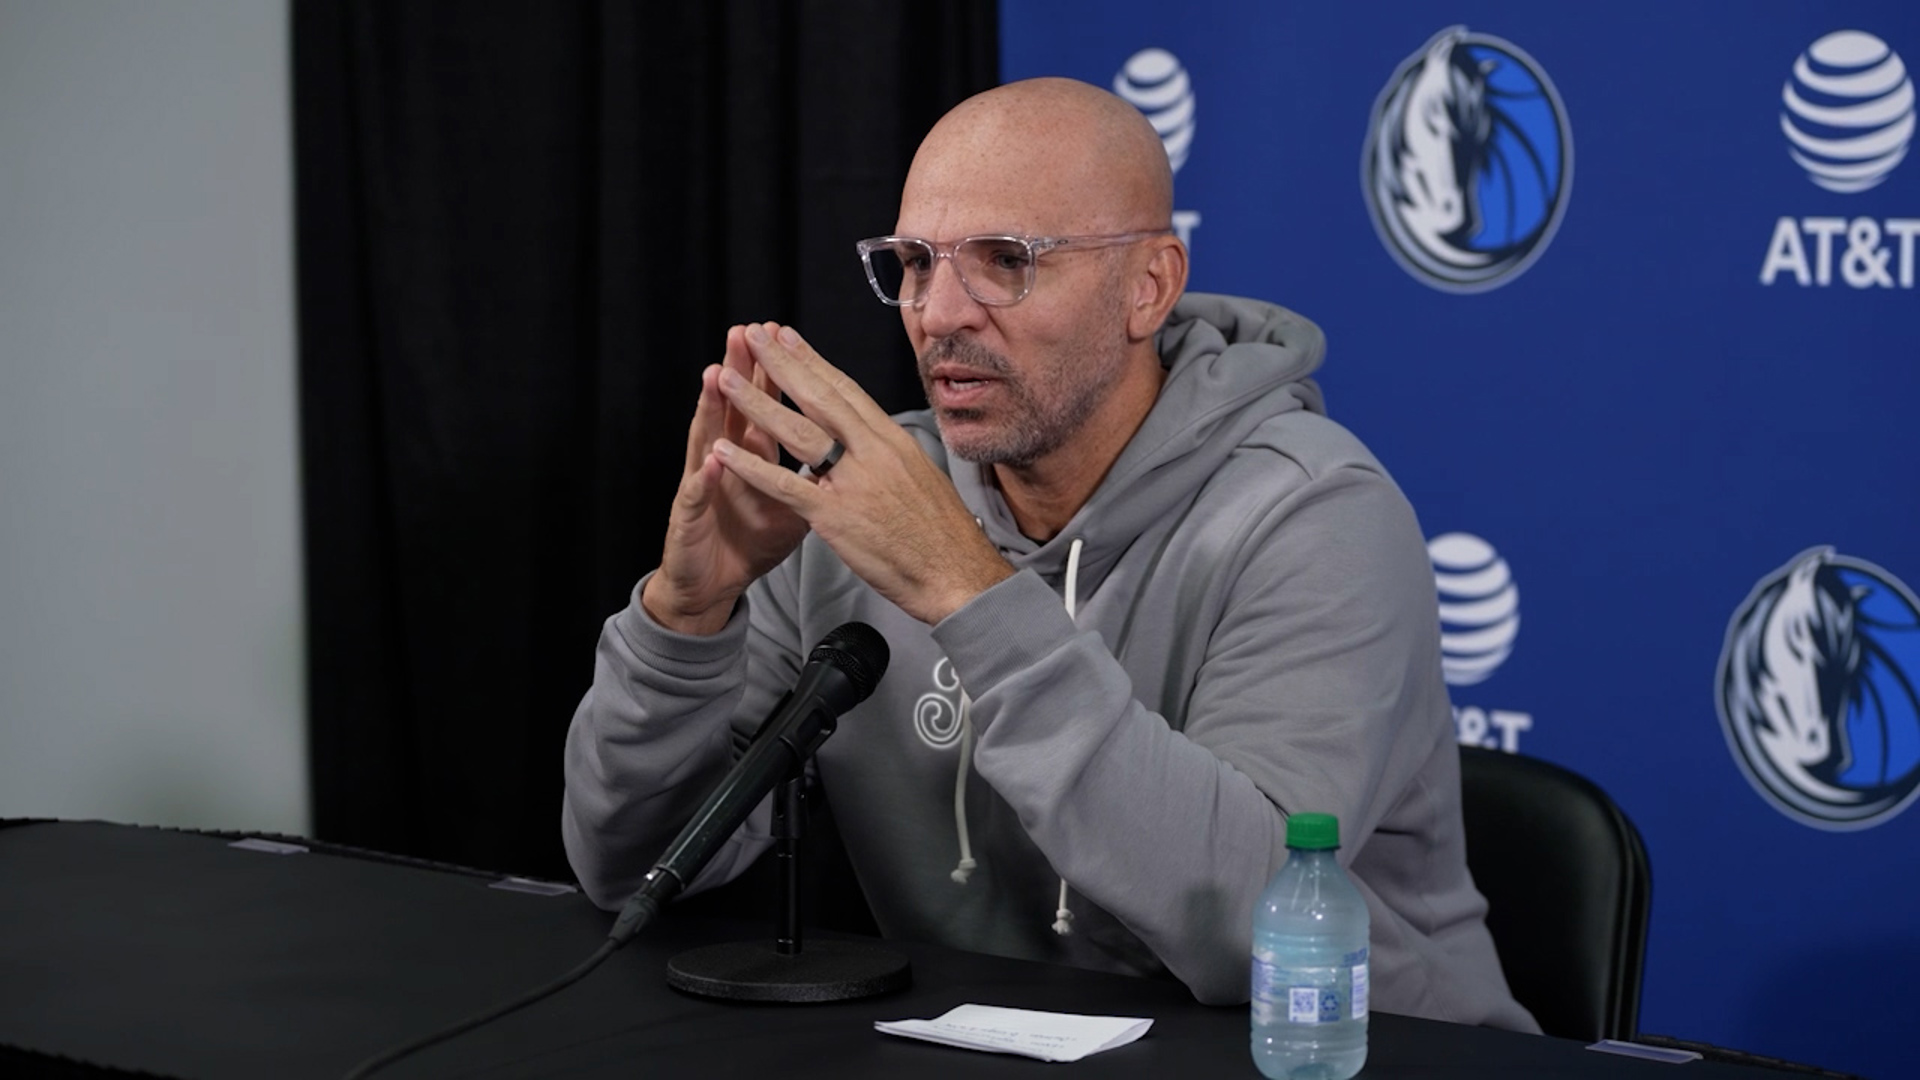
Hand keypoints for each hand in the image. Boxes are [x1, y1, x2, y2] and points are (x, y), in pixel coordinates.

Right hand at [642, 324, 809, 634]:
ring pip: (705, 439)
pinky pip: (697, 496)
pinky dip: (706, 477)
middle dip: (740, 370)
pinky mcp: (688, 519)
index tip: (787, 337)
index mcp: (752, 456)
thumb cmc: (747, 542)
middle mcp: (723, 461)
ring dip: (711, 408)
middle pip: (732, 409)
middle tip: (745, 332)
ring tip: (718, 374)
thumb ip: (812, 476)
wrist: (710, 585)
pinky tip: (714, 456)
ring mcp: (702, 486)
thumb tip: (846, 454)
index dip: (776, 374)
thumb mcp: (791, 507)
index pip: (765, 405)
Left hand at [709, 323, 1013, 625]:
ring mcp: (854, 481)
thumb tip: (871, 442)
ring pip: (796, 431)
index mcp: (893, 440)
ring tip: (726, 378)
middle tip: (753, 334)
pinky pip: (784, 486)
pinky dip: (751, 467)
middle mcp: (873, 451)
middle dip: (781, 364)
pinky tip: (722, 450)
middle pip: (818, 397)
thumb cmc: (943, 534)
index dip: (813, 361)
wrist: (957, 574)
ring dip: (756, 402)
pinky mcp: (835, 516)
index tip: (788, 337)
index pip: (846, 390)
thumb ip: (890, 456)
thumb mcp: (922, 477)